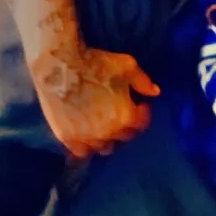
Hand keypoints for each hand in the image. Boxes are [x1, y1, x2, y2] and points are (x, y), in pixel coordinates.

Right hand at [28, 41, 159, 157]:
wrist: (59, 67)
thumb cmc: (96, 64)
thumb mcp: (127, 66)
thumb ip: (143, 81)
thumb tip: (155, 92)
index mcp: (126, 117)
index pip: (141, 123)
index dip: (141, 112)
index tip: (138, 104)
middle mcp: (109, 133)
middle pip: (123, 136)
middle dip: (124, 124)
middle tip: (117, 111)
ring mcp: (88, 139)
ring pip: (103, 147)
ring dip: (106, 138)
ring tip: (101, 125)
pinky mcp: (68, 139)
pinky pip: (82, 151)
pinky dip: (86, 145)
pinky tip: (85, 134)